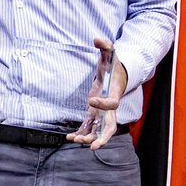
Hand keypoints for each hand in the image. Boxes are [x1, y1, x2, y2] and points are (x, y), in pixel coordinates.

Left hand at [67, 36, 128, 150]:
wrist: (116, 75)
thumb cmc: (114, 65)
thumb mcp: (111, 54)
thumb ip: (105, 46)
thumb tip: (97, 39)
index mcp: (114, 95)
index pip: (112, 105)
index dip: (103, 105)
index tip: (91, 100)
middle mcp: (110, 109)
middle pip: (110, 128)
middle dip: (102, 138)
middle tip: (93, 146)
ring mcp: (102, 114)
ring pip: (98, 131)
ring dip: (88, 138)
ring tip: (75, 140)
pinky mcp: (94, 115)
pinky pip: (88, 128)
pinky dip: (80, 133)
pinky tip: (69, 137)